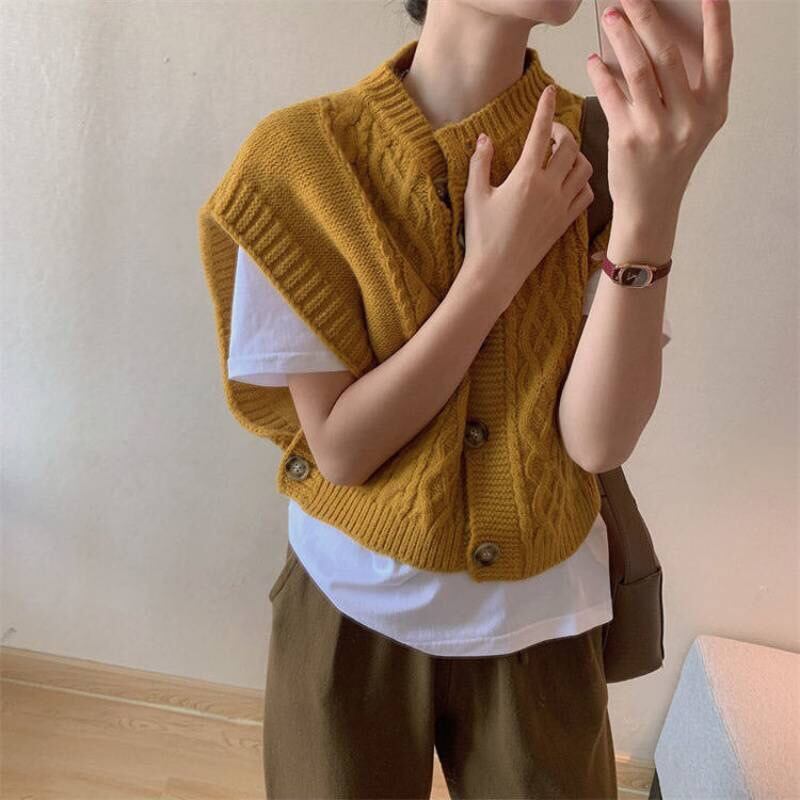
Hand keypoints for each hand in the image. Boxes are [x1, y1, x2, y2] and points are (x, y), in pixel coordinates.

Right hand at [459, 84, 594, 310]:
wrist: (496, 274)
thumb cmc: (481, 236)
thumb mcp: (475, 196)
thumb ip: (480, 163)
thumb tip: (484, 137)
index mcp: (524, 177)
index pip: (540, 133)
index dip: (546, 108)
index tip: (550, 91)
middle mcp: (548, 188)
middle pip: (569, 145)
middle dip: (563, 131)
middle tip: (552, 132)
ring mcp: (561, 206)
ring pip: (584, 167)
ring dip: (576, 155)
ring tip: (563, 155)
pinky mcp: (565, 222)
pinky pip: (586, 193)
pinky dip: (583, 181)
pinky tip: (570, 181)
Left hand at [587, 0, 732, 227]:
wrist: (651, 205)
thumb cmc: (669, 159)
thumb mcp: (691, 126)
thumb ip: (684, 89)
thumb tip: (655, 39)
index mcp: (713, 110)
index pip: (721, 57)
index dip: (718, 22)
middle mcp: (688, 119)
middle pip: (667, 56)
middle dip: (647, 19)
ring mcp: (657, 130)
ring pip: (637, 70)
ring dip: (621, 38)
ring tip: (611, 17)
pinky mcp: (627, 139)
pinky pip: (611, 94)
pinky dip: (601, 72)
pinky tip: (594, 60)